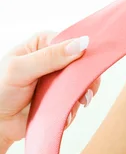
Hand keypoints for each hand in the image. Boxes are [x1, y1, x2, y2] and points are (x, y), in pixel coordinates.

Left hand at [0, 31, 100, 145]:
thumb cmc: (0, 91)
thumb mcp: (20, 69)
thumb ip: (49, 56)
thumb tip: (80, 44)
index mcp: (43, 43)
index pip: (70, 40)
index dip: (82, 50)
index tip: (89, 63)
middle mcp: (53, 58)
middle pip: (80, 61)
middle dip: (85, 75)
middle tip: (86, 88)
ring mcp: (57, 79)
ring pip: (81, 81)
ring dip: (82, 92)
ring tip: (79, 102)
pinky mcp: (60, 97)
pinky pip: (75, 99)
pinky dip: (74, 107)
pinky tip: (66, 112)